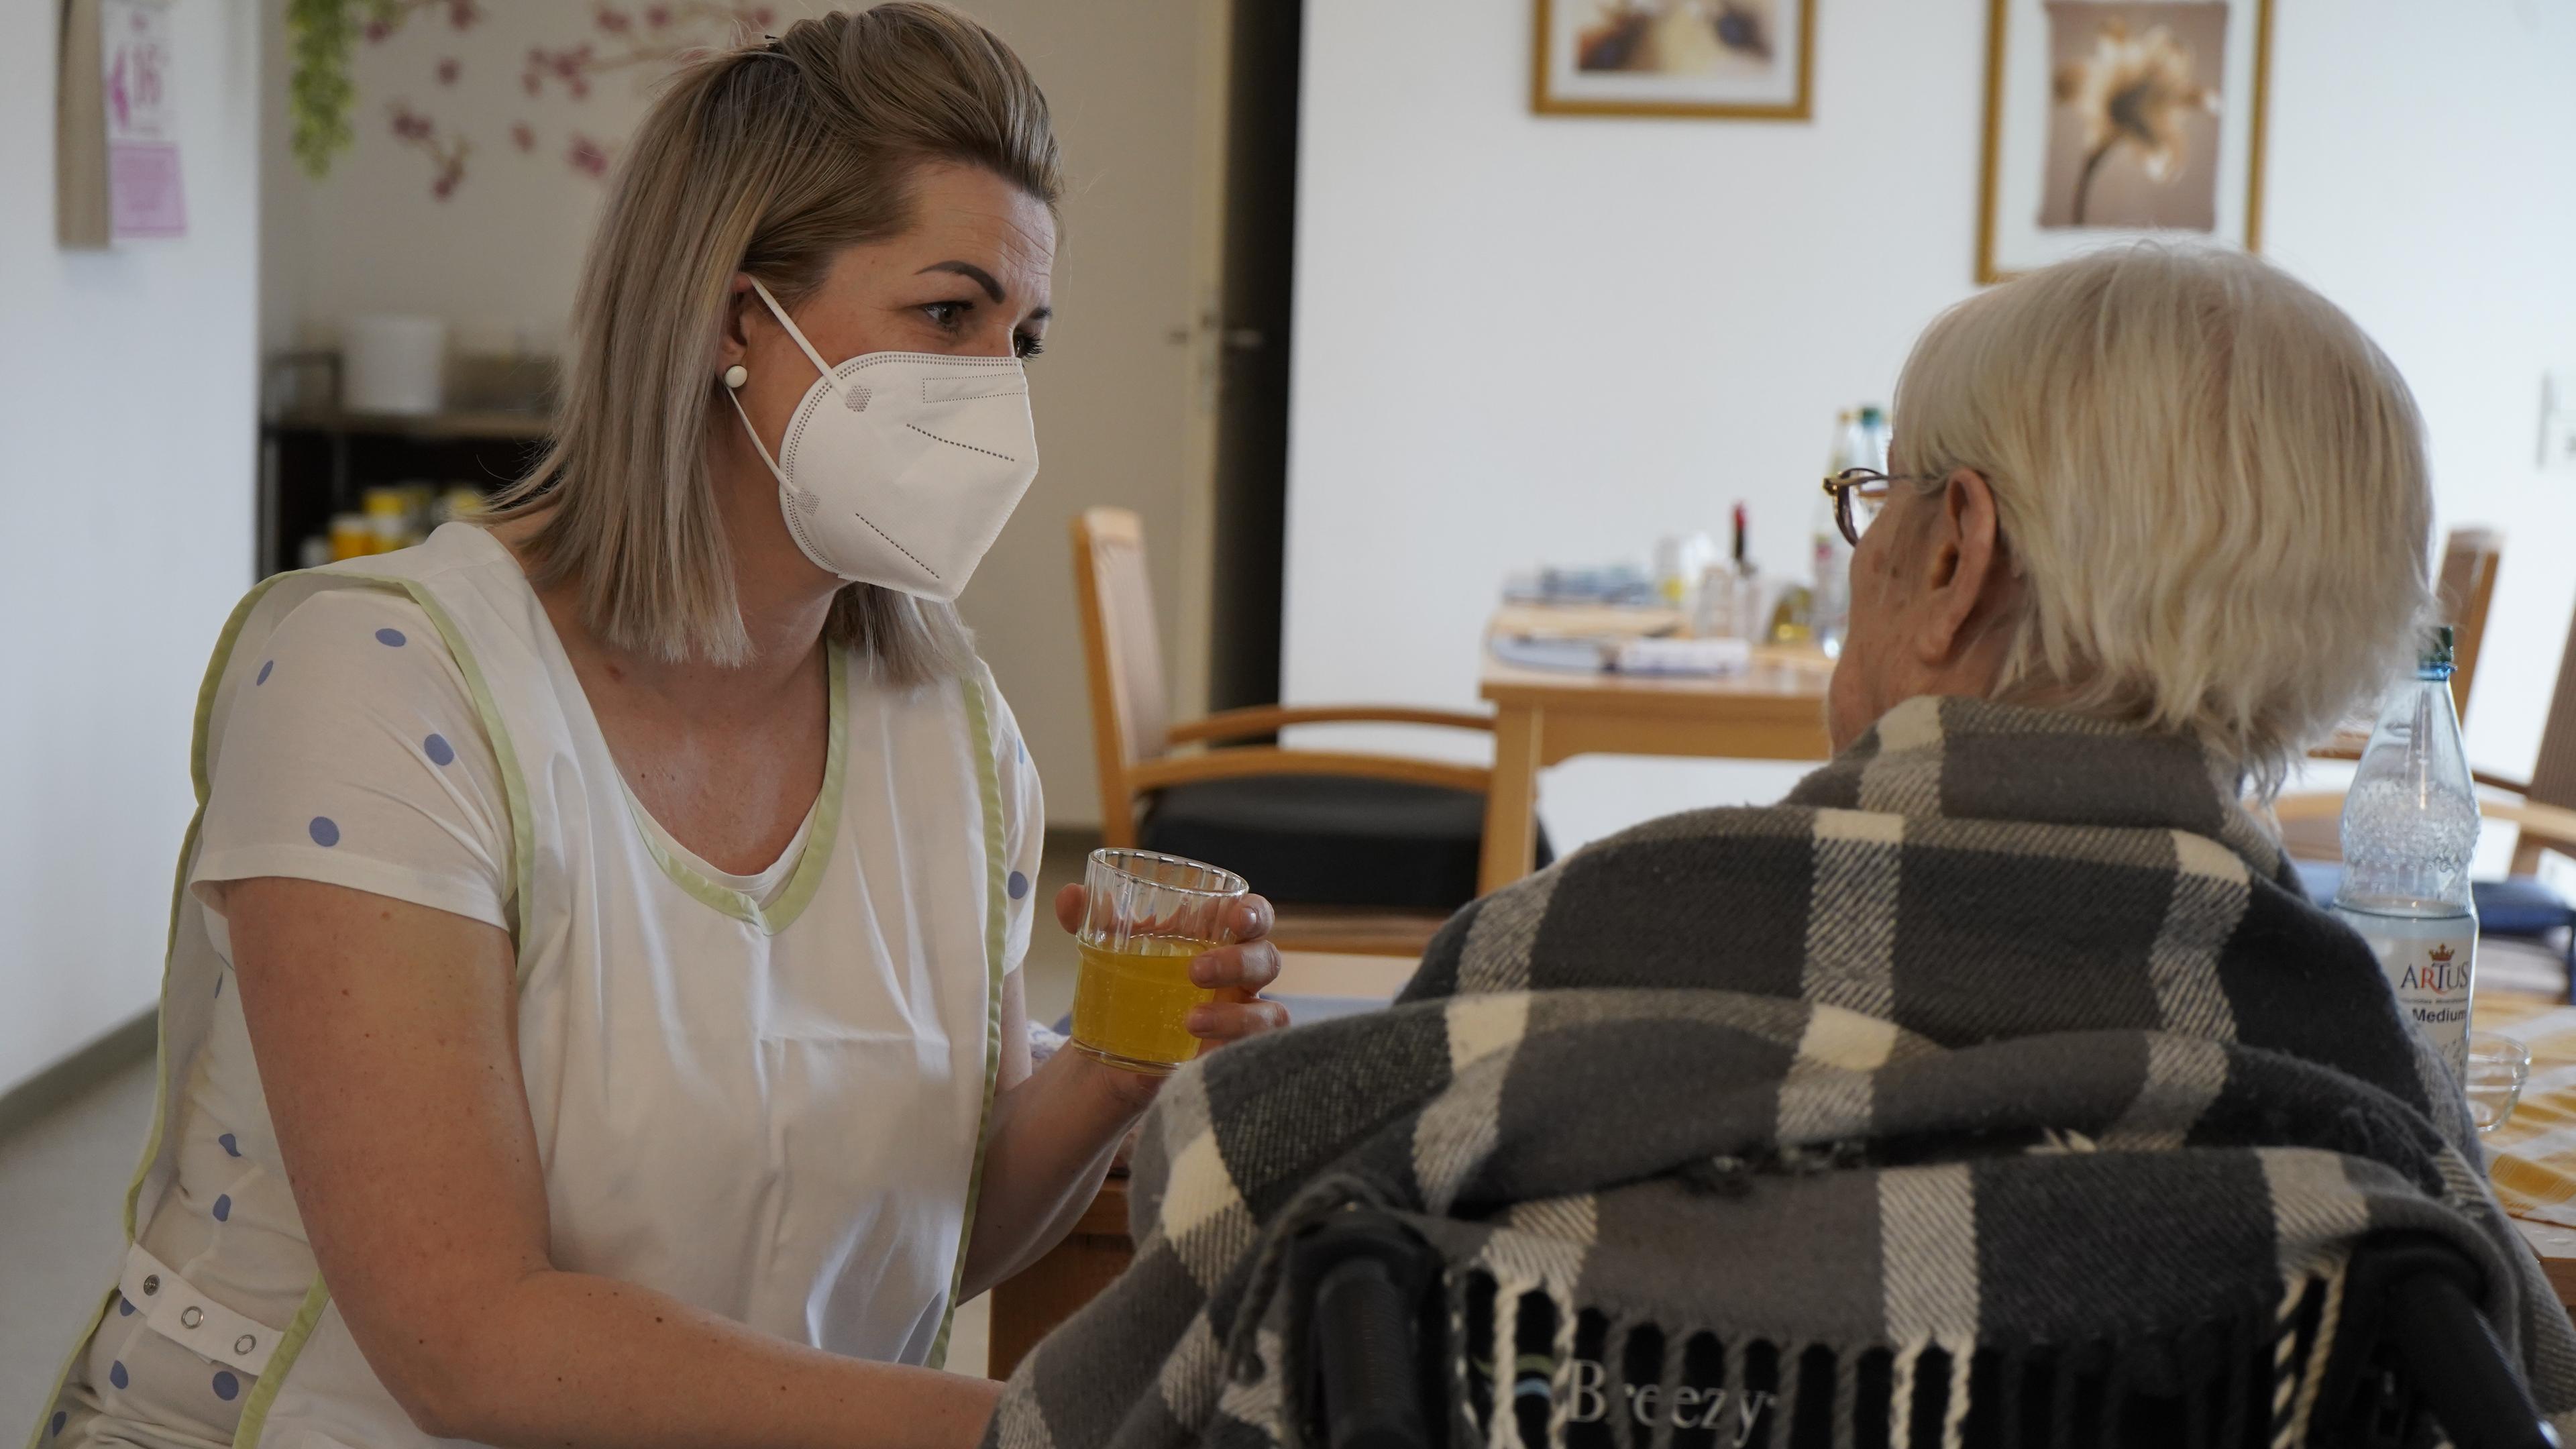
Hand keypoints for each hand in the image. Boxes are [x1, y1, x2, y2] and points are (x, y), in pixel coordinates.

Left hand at [1053, 884, 1289, 1056]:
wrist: (1115, 1045)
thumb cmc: (1130, 980)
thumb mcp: (1107, 948)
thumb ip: (1089, 918)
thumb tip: (1070, 896)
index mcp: (1220, 939)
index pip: (1254, 917)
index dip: (1256, 912)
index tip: (1237, 915)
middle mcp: (1241, 978)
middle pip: (1267, 960)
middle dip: (1240, 962)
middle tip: (1196, 971)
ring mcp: (1241, 1019)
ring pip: (1269, 1014)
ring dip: (1237, 1016)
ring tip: (1190, 1021)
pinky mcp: (1229, 1057)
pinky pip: (1252, 1056)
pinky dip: (1231, 1053)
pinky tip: (1197, 1058)